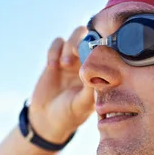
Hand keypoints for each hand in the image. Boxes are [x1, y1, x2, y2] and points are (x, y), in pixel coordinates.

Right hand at [29, 26, 94, 143]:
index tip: (97, 48)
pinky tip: (52, 67)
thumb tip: (98, 73)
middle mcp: (88, 62)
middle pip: (93, 36)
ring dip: (70, 44)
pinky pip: (57, 42)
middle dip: (85, 40)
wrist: (47, 120)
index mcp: (100, 71)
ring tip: (65, 64)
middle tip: (78, 51)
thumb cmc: (69, 115)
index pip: (107, 48)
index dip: (104, 43)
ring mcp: (72, 59)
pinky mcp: (56, 59)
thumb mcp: (82, 105)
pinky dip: (54, 50)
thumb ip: (90, 91)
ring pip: (76, 35)